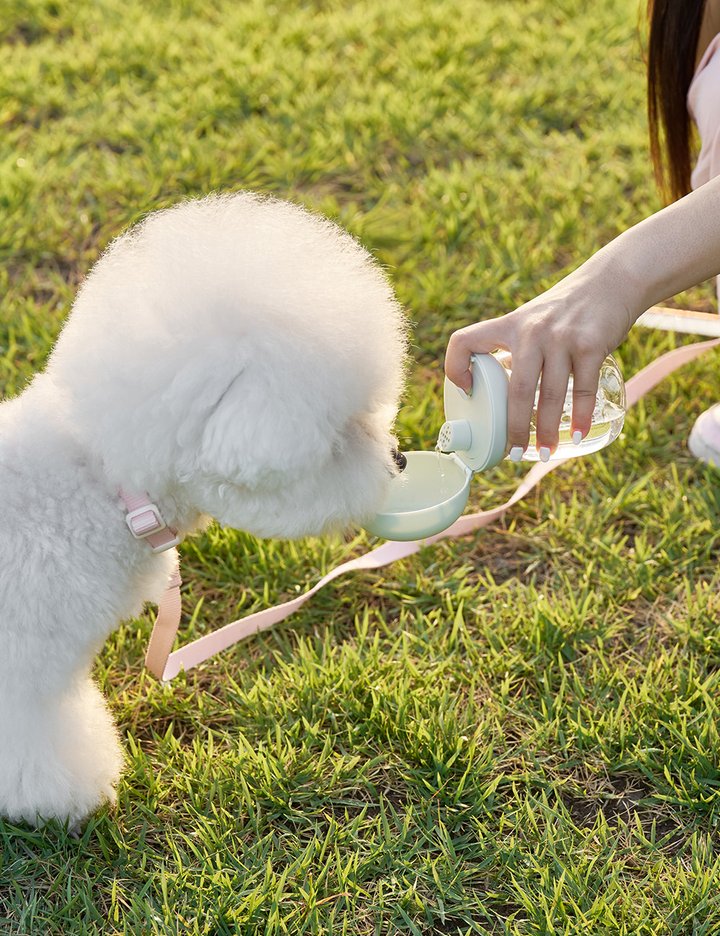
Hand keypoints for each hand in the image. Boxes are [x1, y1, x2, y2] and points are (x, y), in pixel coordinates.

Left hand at [444, 259, 634, 456]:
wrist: (610, 282)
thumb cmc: (563, 312)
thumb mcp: (530, 321)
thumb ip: (513, 351)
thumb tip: (498, 394)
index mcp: (508, 326)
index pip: (464, 341)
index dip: (454, 368)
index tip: (465, 393)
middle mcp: (531, 331)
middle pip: (517, 390)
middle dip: (515, 428)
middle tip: (515, 454)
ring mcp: (561, 338)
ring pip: (549, 395)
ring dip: (547, 430)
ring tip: (546, 453)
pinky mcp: (591, 345)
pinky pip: (582, 389)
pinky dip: (580, 417)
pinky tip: (577, 434)